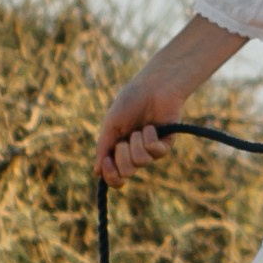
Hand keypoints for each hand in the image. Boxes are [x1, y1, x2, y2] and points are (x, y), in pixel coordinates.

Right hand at [96, 15, 247, 184]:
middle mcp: (134, 153)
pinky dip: (150, 138)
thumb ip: (103, 148)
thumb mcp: (111, 124)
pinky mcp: (165, 145)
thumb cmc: (131, 101)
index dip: (110, 174)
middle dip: (122, 156)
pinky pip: (156, 153)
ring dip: (136, 143)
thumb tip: (96, 172)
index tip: (106, 161)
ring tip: (140, 128)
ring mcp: (150, 150)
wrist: (153, 87)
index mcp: (119, 149)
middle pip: (126, 173)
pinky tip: (152, 126)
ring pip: (141, 163)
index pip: (115, 175)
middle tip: (124, 140)